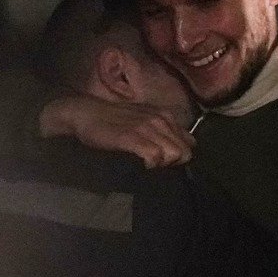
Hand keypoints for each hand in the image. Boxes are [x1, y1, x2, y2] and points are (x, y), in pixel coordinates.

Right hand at [39, 93, 194, 167]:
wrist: (87, 113)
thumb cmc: (116, 120)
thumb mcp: (146, 120)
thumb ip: (166, 131)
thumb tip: (186, 146)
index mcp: (166, 116)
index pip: (190, 143)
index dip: (180, 155)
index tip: (166, 160)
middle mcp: (161, 120)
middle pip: (184, 152)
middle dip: (173, 163)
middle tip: (155, 163)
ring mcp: (147, 127)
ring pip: (173, 154)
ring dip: (162, 163)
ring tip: (147, 162)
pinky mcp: (131, 137)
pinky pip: (154, 155)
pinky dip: (151, 163)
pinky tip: (141, 163)